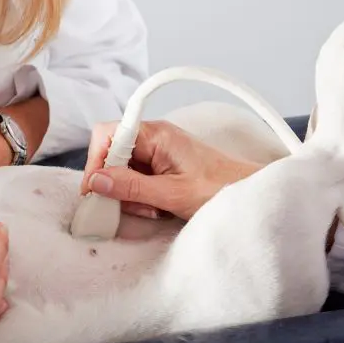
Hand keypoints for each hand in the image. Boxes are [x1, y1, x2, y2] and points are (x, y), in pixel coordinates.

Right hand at [80, 120, 261, 220]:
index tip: (95, 189)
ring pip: (121, 169)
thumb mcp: (170, 194)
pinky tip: (156, 206)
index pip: (107, 135)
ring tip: (151, 208)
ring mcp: (156, 150)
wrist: (248, 194)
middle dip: (113, 182)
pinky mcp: (160, 164)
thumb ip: (130, 187)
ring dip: (127, 192)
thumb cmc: (219, 190)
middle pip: (110, 153)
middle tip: (127, 203)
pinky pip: (135, 177)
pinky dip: (138, 195)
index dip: (95, 161)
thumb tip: (95, 181)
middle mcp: (153, 137)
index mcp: (155, 134)